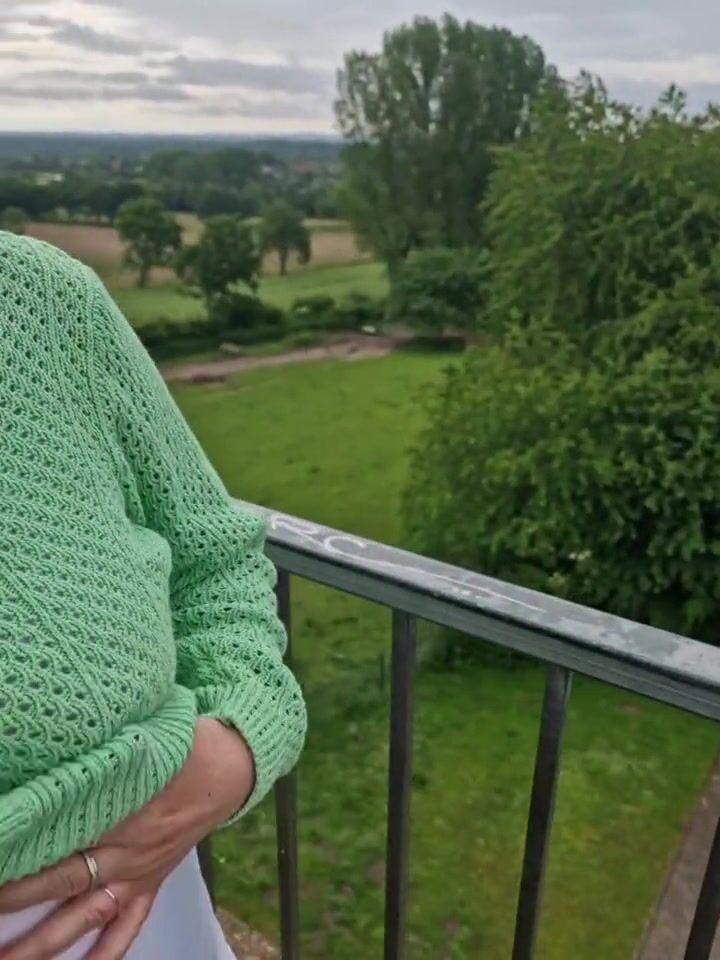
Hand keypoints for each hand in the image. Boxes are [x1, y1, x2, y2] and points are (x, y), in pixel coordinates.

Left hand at [0, 718, 254, 959]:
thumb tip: (56, 750)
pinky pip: (126, 927)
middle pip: (60, 879)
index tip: (0, 845)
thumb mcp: (141, 738)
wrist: (230, 766)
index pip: (58, 832)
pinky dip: (104, 953)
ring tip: (6, 958)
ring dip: (43, 941)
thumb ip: (100, 752)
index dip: (22, 844)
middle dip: (16, 896)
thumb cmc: (184, 743)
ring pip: (83, 916)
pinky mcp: (150, 884)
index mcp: (119, 806)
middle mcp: (124, 848)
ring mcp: (138, 872)